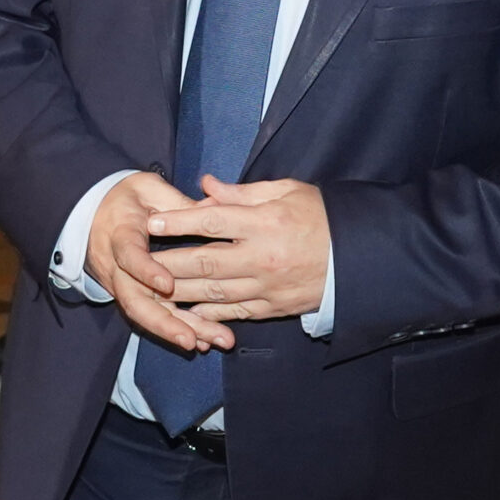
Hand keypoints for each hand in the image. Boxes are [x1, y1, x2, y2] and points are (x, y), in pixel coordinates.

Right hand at [85, 171, 232, 355]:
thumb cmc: (127, 198)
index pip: (129, 255)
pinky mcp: (131, 293)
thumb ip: (178, 202)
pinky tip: (201, 342)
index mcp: (119, 233)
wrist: (93, 211)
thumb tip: (214, 208)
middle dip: (164, 323)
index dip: (146, 270)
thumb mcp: (149, 189)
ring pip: (144, 314)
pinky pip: (150, 315)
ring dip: (175, 332)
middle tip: (193, 339)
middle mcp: (115, 266)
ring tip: (207, 344)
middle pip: (134, 300)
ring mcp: (121, 284)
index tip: (167, 284)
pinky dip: (174, 329)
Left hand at [142, 175, 329, 320]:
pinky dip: (207, 313)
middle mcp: (262, 257)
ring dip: (179, 291)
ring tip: (151, 287)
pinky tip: (186, 309)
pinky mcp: (273, 307)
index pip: (212, 220)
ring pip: (213, 292)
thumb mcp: (289, 191)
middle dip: (166, 262)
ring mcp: (267, 286)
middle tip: (137, 260)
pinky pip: (233, 313)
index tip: (152, 221)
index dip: (179, 221)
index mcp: (266, 222)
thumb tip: (207, 186)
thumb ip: (244, 193)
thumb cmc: (324, 217)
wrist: (361, 258)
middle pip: (204, 261)